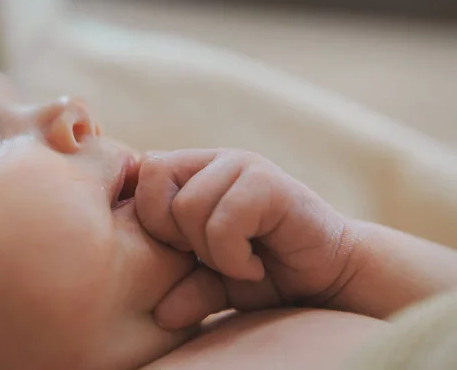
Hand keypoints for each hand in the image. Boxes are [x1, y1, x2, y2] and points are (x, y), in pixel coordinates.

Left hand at [135, 149, 357, 328]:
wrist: (330, 276)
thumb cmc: (269, 273)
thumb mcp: (216, 284)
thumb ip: (185, 288)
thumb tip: (159, 314)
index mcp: (196, 172)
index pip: (145, 173)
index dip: (152, 218)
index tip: (183, 249)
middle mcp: (216, 161)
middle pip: (156, 184)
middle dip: (176, 235)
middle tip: (208, 256)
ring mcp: (242, 165)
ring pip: (188, 205)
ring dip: (210, 251)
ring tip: (238, 262)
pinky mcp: (268, 183)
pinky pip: (224, 221)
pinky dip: (233, 257)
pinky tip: (255, 265)